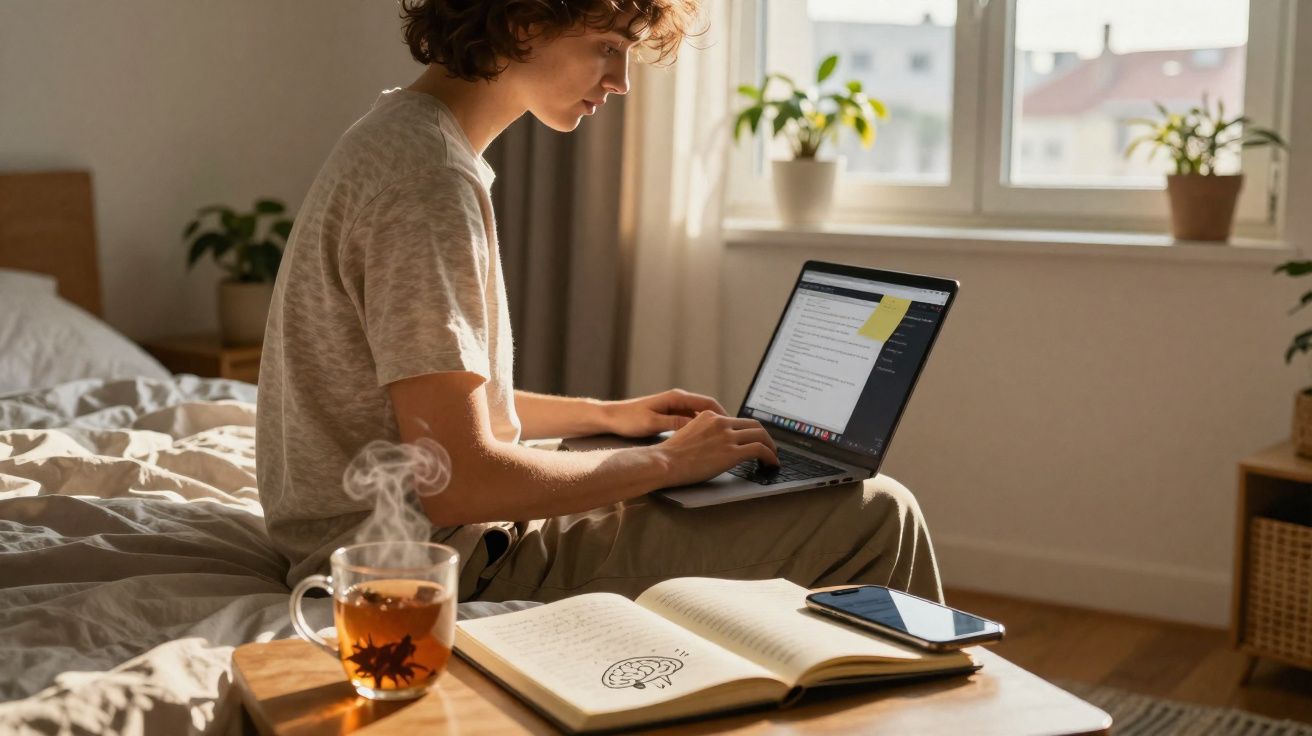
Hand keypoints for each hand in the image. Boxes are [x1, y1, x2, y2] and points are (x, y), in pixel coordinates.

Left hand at [602, 388, 728, 437]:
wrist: (610, 417)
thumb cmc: (628, 419)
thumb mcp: (652, 423)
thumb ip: (674, 423)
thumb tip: (696, 424)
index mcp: (676, 398)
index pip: (708, 403)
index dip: (723, 414)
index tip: (734, 426)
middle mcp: (677, 400)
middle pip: (707, 409)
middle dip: (721, 421)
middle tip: (732, 436)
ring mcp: (673, 407)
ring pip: (699, 416)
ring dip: (711, 426)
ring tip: (721, 440)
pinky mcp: (669, 415)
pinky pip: (690, 421)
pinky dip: (699, 430)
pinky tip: (702, 441)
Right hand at [651, 410, 779, 486]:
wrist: (665, 462)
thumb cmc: (671, 455)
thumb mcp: (687, 433)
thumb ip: (704, 433)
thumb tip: (714, 444)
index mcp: (709, 416)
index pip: (737, 420)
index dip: (750, 431)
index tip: (754, 439)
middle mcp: (720, 422)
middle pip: (753, 425)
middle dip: (765, 437)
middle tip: (769, 447)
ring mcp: (727, 436)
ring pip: (760, 436)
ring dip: (771, 447)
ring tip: (773, 457)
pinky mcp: (732, 452)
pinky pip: (760, 450)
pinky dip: (770, 456)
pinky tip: (771, 464)